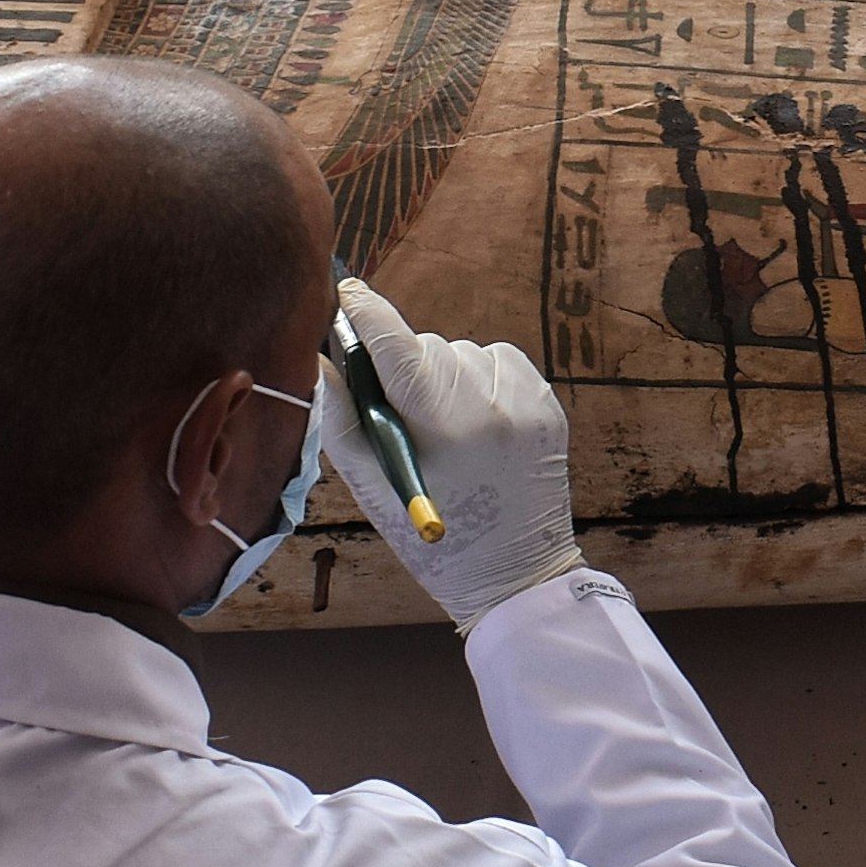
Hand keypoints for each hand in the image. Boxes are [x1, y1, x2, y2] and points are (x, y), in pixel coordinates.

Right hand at [328, 278, 586, 633]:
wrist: (515, 574)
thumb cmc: (430, 537)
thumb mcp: (370, 486)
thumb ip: (339, 417)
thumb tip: (317, 357)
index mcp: (440, 424)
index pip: (394, 341)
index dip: (364, 311)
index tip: (345, 292)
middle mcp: (488, 403)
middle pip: (423, 347)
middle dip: (402, 368)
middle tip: (400, 417)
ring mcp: (525, 401)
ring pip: (460, 353)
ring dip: (443, 377)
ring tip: (445, 432)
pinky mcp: (547, 403)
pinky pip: (498, 362)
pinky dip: (480, 380)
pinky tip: (475, 422)